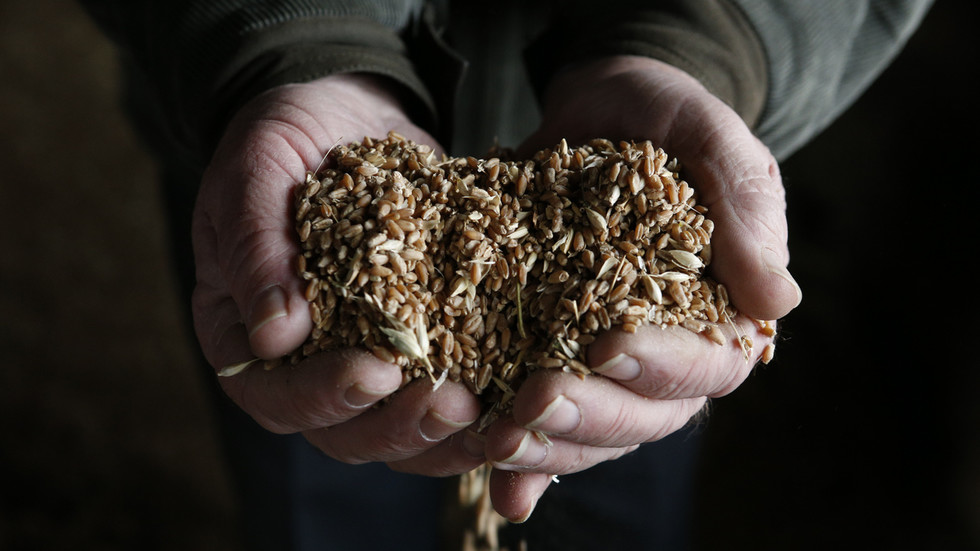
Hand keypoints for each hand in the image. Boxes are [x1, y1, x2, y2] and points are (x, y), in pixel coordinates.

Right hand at [191, 74, 481, 474]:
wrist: (344, 114)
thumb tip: (272, 336)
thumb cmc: (284, 138)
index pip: (274, 394)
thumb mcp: (259, 172)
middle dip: (398, 426)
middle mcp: (300, 365)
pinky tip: (517, 403)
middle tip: (453, 405)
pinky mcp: (417, 348)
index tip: (375, 372)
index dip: (323, 395)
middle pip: (342, 432)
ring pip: (397, 430)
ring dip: (444, 433)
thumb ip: (256, 247)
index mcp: (243, 334)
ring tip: (491, 412)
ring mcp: (360, 361)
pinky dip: (481, 409)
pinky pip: (443, 394)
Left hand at [482, 56, 802, 520]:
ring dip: (549, 444)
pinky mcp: (557, 353)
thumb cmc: (668, 114)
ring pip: (594, 430)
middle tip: (533, 401)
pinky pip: (546, 417)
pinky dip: (526, 455)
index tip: (610, 346)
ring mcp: (610, 361)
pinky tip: (496, 481)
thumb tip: (778, 303)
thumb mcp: (709, 135)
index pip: (706, 364)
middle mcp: (668, 353)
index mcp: (721, 312)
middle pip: (646, 415)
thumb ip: (743, 204)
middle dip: (591, 413)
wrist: (601, 106)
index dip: (660, 365)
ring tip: (499, 439)